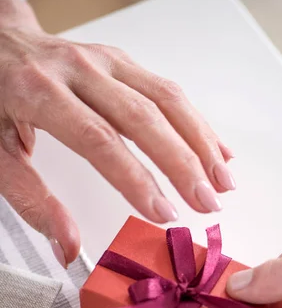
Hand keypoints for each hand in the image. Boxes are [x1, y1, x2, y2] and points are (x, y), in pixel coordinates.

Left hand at [0, 0, 234, 266]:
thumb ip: (32, 200)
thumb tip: (68, 247)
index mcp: (39, 91)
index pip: (98, 139)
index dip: (136, 178)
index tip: (163, 213)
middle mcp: (79, 69)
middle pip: (144, 116)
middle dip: (183, 164)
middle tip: (208, 203)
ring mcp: (105, 61)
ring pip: (165, 98)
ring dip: (200, 142)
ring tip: (223, 181)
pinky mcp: (122, 62)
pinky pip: (167, 90)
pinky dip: (196, 122)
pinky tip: (217, 150)